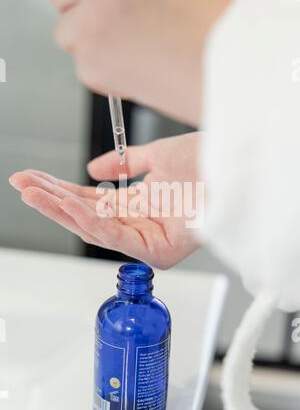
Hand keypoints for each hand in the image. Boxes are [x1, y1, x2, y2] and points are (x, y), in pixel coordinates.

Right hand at [9, 134, 200, 268]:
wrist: (236, 163)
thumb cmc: (208, 161)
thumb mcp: (157, 157)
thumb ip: (124, 164)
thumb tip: (94, 169)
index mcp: (140, 205)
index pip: (92, 201)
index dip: (62, 190)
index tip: (34, 178)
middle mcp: (141, 224)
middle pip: (88, 215)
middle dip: (53, 199)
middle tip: (22, 183)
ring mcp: (149, 240)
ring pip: (95, 228)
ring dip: (61, 210)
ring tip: (32, 193)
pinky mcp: (158, 251)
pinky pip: (116, 236)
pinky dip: (89, 220)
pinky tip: (66, 205)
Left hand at [49, 0, 233, 124]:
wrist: (229, 67)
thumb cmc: (212, 26)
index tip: (98, 2)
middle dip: (80, 13)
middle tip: (111, 29)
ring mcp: (90, 22)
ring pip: (68, 36)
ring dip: (90, 45)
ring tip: (133, 53)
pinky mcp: (91, 63)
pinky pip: (84, 69)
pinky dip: (105, 74)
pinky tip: (139, 71)